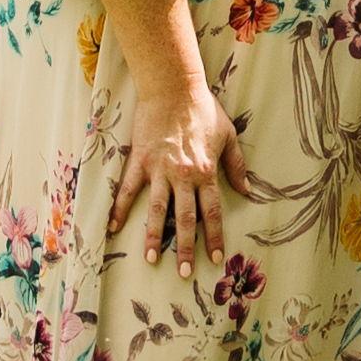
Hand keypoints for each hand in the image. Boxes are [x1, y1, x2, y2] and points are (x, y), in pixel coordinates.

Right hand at [110, 67, 235, 261]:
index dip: (215, 237)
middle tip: (184, 273)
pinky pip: (127, 189)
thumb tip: (246, 191)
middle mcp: (183, 175)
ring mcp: (159, 170)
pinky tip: (113, 227)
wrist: (173, 87)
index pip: (212, 212)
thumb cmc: (203, 109)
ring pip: (157, 210)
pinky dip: (119, 209)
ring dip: (155, 236)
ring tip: (152, 259)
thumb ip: (237, 166)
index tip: (216, 259)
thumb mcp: (229, 135)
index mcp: (206, 171)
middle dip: (186, 247)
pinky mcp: (140, 161)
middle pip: (185, 218)